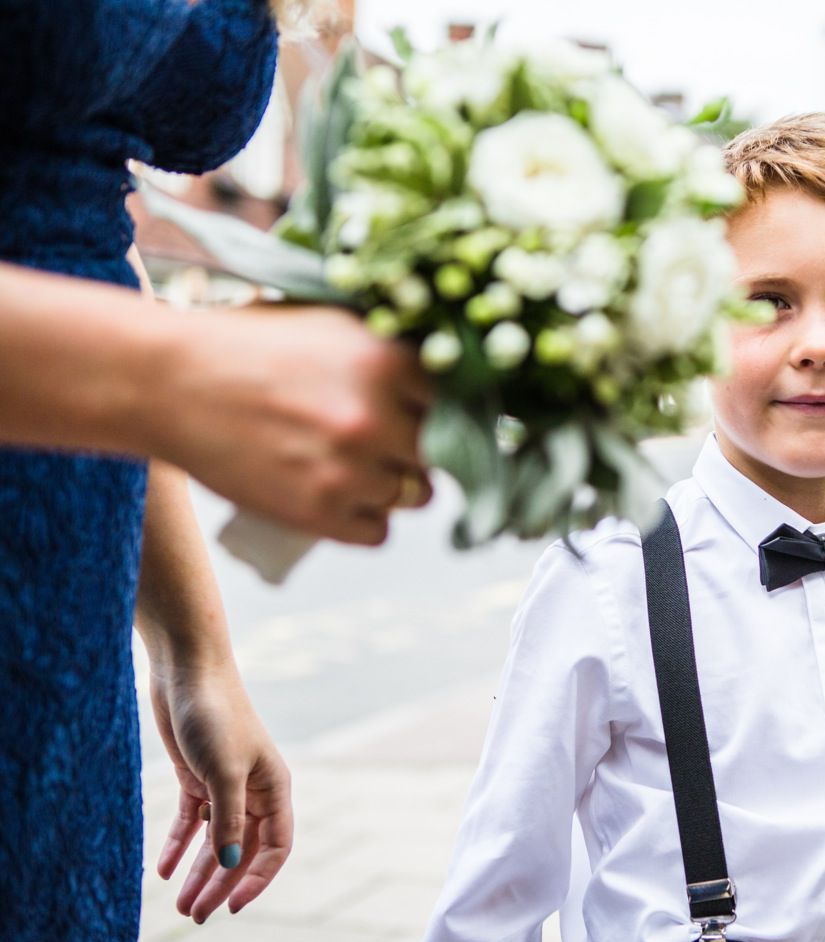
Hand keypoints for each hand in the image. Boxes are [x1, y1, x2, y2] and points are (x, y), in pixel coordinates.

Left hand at [148, 655, 292, 922]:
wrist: (186, 671)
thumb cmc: (214, 715)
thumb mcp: (224, 771)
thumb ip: (229, 820)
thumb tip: (231, 863)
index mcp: (274, 788)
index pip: (276, 846)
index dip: (257, 879)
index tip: (231, 906)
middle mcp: (253, 791)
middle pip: (241, 849)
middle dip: (220, 884)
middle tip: (194, 916)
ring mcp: (224, 785)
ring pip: (215, 841)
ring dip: (198, 872)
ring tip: (179, 905)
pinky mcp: (196, 777)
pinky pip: (192, 822)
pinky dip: (179, 846)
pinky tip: (163, 870)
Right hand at [153, 305, 435, 545]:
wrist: (167, 383)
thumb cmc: (247, 344)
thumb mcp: (329, 323)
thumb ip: (387, 348)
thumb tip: (448, 369)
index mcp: (387, 361)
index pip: (453, 400)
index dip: (432, 406)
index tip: (413, 409)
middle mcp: (377, 418)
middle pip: (438, 454)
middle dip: (415, 449)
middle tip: (384, 441)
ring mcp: (350, 470)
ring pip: (412, 497)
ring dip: (392, 486)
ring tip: (354, 466)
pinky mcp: (319, 513)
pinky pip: (378, 533)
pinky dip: (365, 520)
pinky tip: (342, 496)